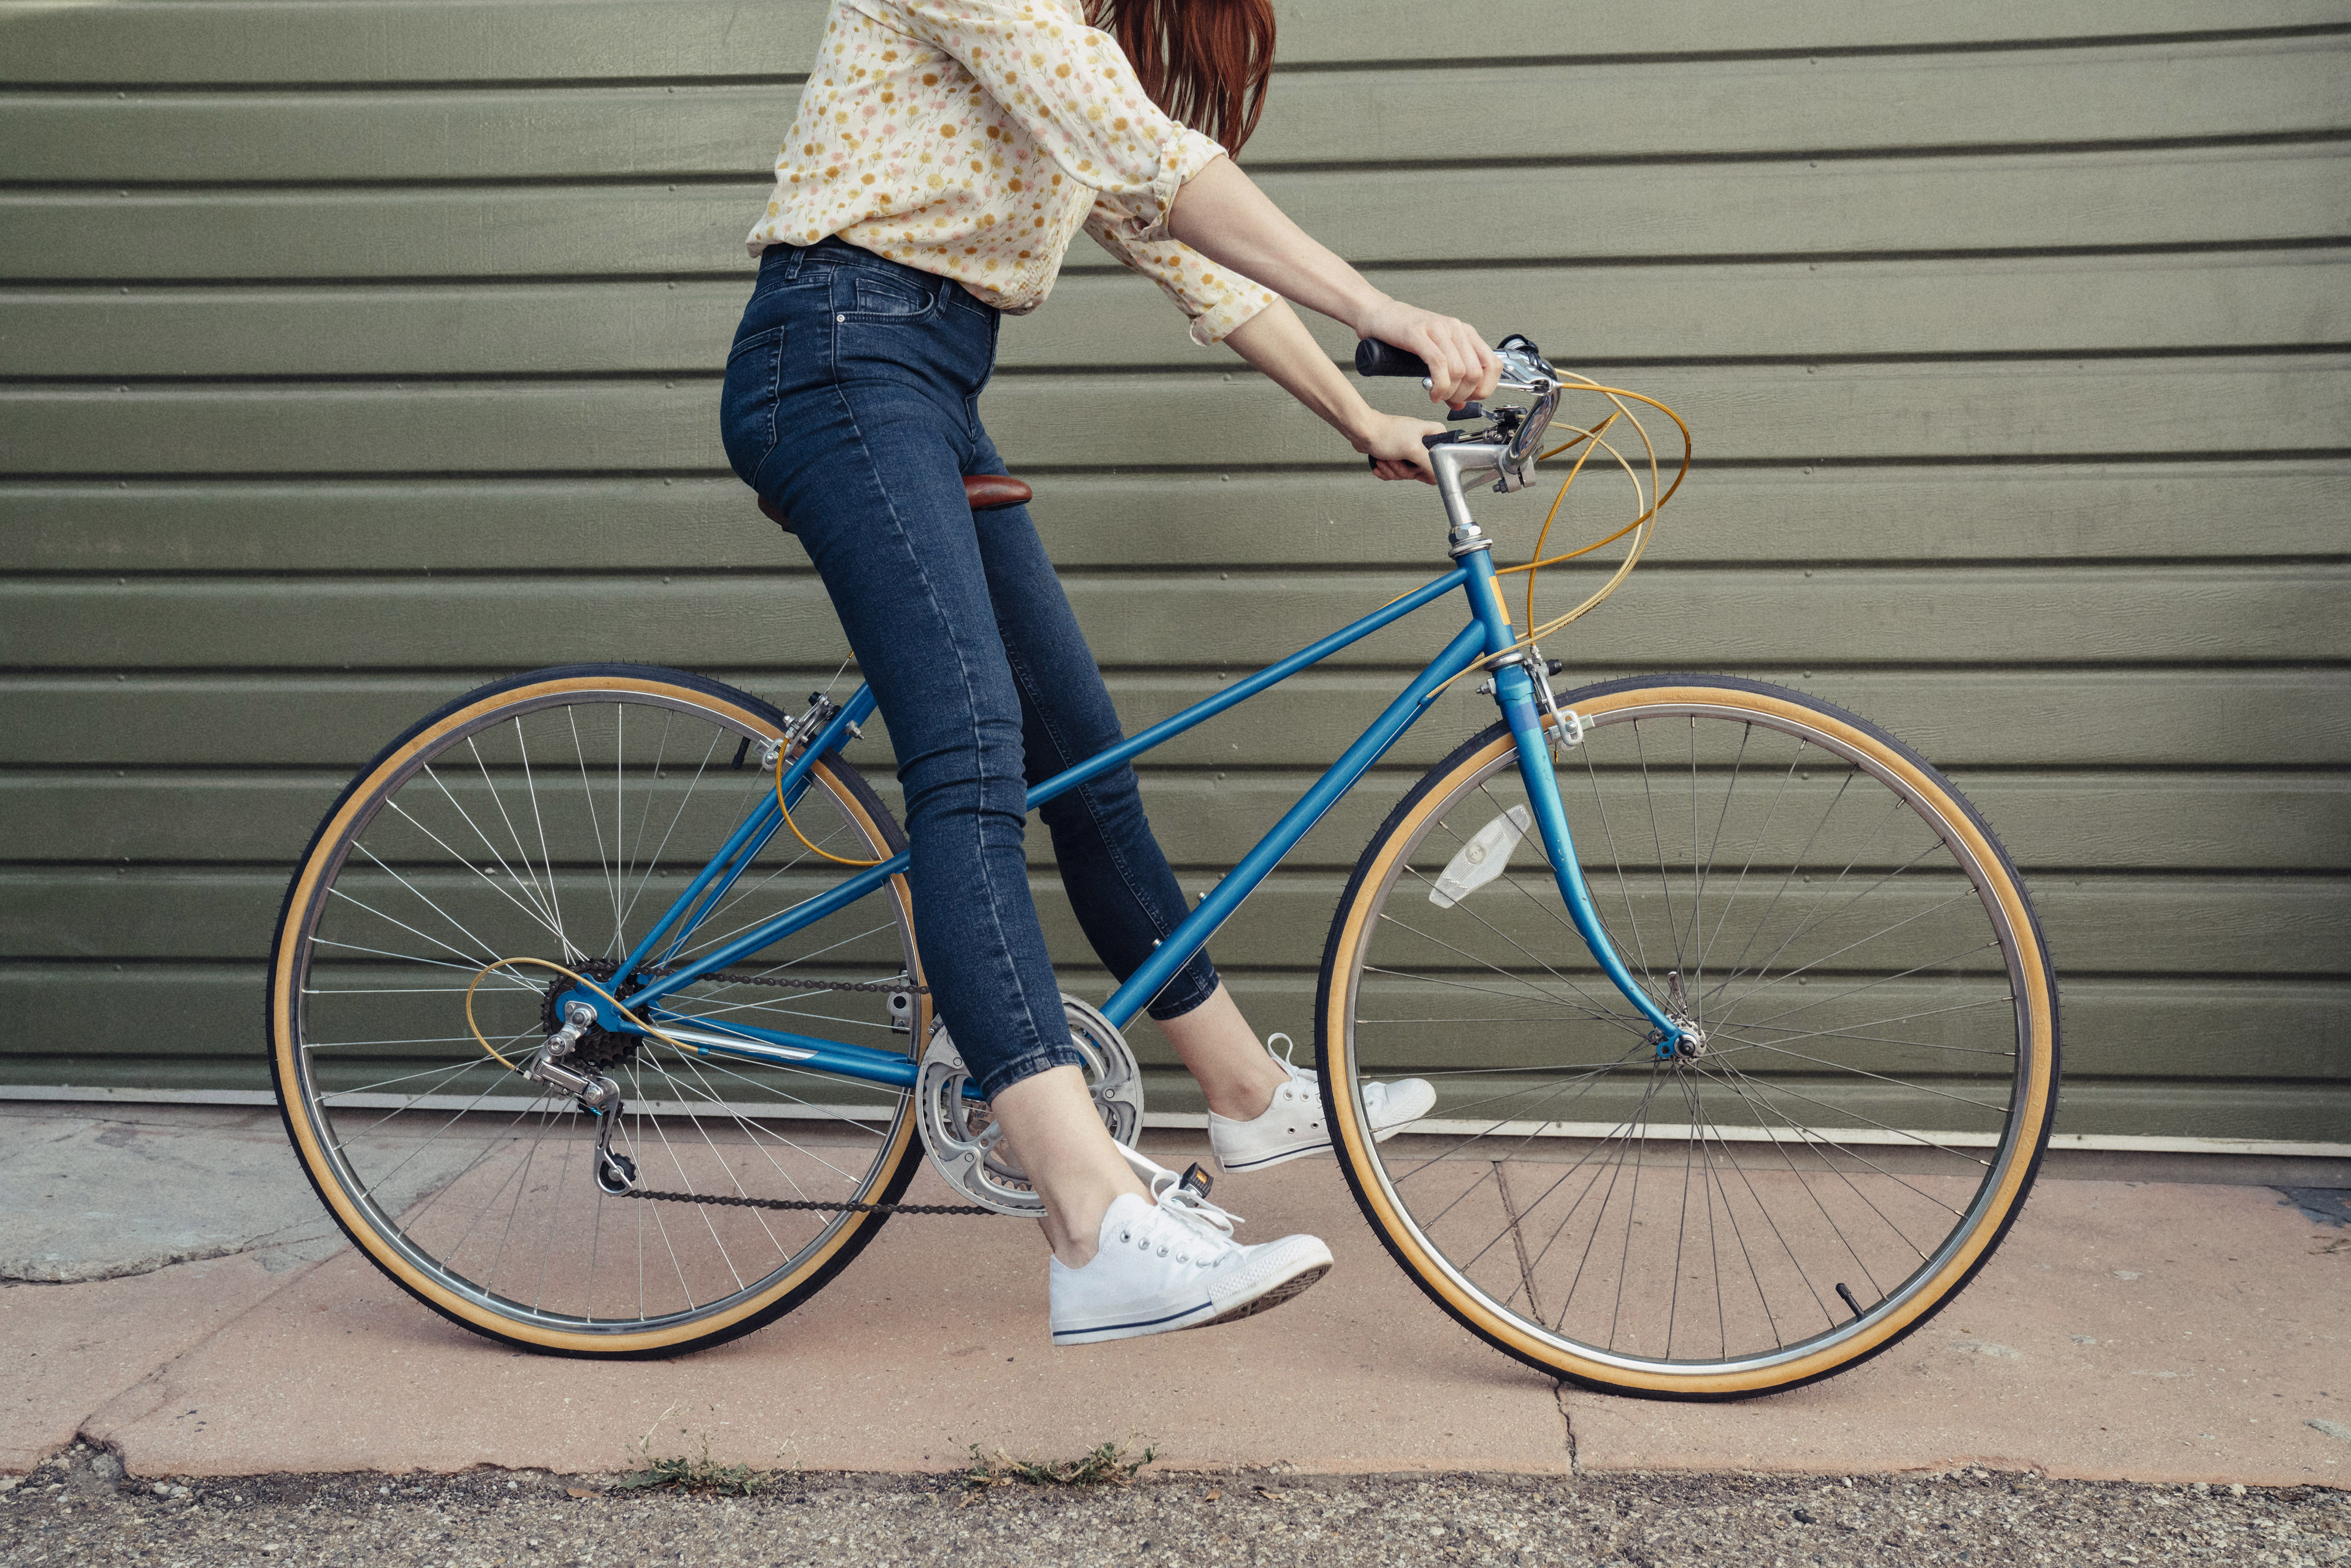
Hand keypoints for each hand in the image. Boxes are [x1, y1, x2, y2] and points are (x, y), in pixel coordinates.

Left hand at [1355, 412, 1445, 483]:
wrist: (1363, 432)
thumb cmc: (1385, 433)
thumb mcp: (1413, 450)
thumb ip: (1429, 464)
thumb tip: (1438, 476)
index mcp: (1430, 434)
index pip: (1443, 454)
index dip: (1432, 465)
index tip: (1420, 467)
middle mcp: (1421, 441)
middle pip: (1422, 468)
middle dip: (1405, 470)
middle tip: (1397, 461)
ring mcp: (1408, 448)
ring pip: (1408, 471)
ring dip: (1393, 470)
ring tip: (1385, 461)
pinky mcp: (1396, 454)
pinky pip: (1396, 471)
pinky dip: (1387, 470)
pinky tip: (1380, 464)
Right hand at [1356, 299, 1500, 407]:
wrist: (1378, 314)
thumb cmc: (1403, 333)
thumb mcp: (1434, 356)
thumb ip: (1451, 379)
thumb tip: (1460, 403)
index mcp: (1465, 333)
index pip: (1493, 365)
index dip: (1485, 388)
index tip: (1469, 398)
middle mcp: (1456, 329)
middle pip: (1476, 373)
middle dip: (1464, 395)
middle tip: (1449, 400)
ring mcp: (1439, 329)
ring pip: (1460, 371)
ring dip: (1450, 392)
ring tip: (1438, 396)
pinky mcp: (1419, 334)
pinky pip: (1439, 364)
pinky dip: (1439, 385)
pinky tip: (1432, 392)